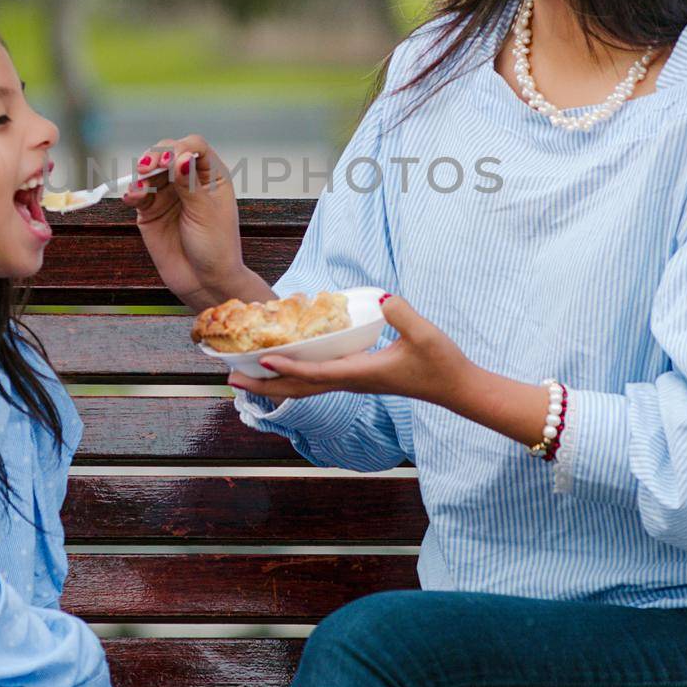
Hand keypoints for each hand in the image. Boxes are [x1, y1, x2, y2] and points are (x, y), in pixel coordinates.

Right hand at [122, 135, 270, 310]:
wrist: (204, 282)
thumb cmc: (216, 247)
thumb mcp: (205, 213)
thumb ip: (189, 184)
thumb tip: (180, 156)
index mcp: (211, 175)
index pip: (193, 147)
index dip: (180, 148)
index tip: (170, 161)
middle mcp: (188, 179)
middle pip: (167, 153)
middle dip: (155, 157)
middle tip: (147, 168)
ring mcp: (168, 194)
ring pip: (149, 172)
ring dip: (142, 176)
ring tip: (140, 190)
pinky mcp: (151, 211)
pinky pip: (138, 194)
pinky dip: (133, 192)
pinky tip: (132, 198)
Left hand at [227, 295, 475, 407]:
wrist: (456, 387)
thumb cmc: (442, 362)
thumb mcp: (426, 334)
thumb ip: (405, 316)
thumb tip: (382, 298)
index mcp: (361, 374)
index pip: (317, 373)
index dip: (289, 365)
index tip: (262, 358)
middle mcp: (351, 381)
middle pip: (299, 387)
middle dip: (264, 384)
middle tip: (230, 378)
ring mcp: (353, 381)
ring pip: (305, 385)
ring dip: (274, 380)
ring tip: (245, 374)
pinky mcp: (359, 376)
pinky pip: (317, 378)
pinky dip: (294, 373)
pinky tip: (285, 363)